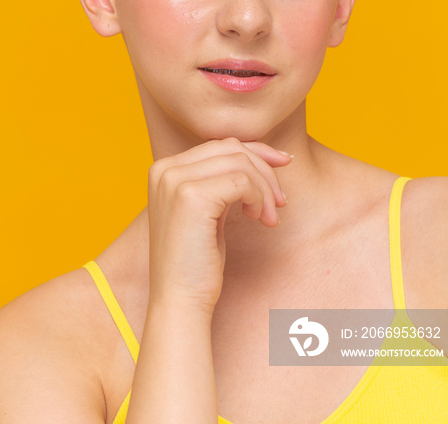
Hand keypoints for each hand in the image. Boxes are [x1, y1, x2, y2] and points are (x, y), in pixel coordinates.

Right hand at [147, 138, 290, 311]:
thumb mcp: (209, 210)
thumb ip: (222, 180)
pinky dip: (258, 198)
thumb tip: (261, 154)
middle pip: (231, 148)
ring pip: (240, 162)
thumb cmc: (197, 262)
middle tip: (280, 203)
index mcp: (164, 169)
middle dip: (264, 171)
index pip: (219, 144)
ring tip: (270, 218)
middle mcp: (164, 169)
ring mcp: (174, 180)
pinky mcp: (190, 196)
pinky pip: (241, 181)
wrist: (179, 302)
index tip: (283, 162)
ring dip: (264, 188)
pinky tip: (259, 219)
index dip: (256, 151)